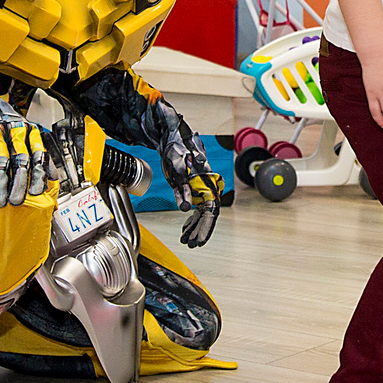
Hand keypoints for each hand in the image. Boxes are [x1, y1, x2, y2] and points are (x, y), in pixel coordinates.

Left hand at [155, 126, 224, 246]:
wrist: (171, 138)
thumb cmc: (177, 148)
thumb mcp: (178, 167)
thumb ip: (183, 188)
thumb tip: (186, 206)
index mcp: (207, 182)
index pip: (211, 209)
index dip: (206, 226)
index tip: (199, 240)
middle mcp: (206, 186)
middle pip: (207, 214)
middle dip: (200, 230)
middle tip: (192, 244)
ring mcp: (198, 188)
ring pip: (201, 213)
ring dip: (194, 227)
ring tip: (186, 240)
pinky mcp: (191, 188)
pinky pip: (194, 208)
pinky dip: (190, 220)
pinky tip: (185, 230)